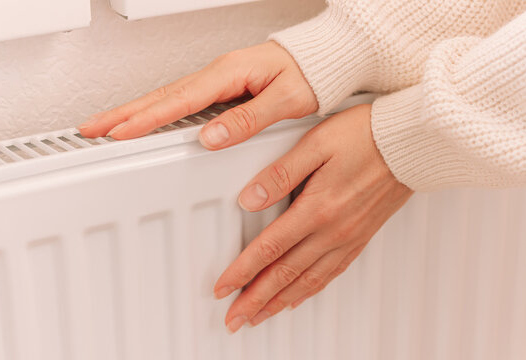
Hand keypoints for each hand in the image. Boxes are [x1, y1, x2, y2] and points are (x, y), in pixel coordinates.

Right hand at [77, 41, 317, 148]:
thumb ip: (250, 118)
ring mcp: (215, 80)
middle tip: (91, 129)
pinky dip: (155, 111)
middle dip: (123, 113)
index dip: (147, 119)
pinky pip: (179, 100)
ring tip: (106, 128)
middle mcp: (217, 74)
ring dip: (133, 112)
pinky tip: (145, 121)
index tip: (120, 133)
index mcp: (229, 74)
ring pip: (165, 97)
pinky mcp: (219, 88)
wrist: (320, 60)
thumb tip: (213, 137)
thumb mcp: (286, 100)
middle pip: (160, 96)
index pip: (179, 100)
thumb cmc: (308, 76)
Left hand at [213, 104, 412, 332]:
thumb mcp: (316, 144)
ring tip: (260, 317)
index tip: (223, 288)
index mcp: (317, 209)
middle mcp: (333, 231)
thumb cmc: (366, 136)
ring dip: (279, 302)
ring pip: (307, 281)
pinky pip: (331, 274)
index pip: (269, 249)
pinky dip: (310, 291)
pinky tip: (299, 297)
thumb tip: (249, 199)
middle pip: (285, 275)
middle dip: (255, 300)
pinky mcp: (361, 237)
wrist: (411, 143)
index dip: (242, 272)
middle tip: (235, 319)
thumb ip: (280, 174)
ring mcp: (348, 237)